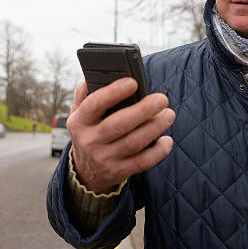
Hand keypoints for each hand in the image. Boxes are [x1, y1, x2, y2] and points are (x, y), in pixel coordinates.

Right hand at [68, 78, 174, 194]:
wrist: (87, 171)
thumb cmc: (89, 133)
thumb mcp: (78, 115)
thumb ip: (84, 95)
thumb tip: (92, 77)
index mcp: (80, 122)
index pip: (94, 104)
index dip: (113, 92)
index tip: (133, 83)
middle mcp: (90, 141)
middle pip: (119, 124)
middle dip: (143, 110)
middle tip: (161, 99)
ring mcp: (105, 158)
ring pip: (134, 142)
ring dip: (154, 127)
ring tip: (168, 114)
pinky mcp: (119, 171)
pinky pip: (143, 162)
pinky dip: (158, 151)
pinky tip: (167, 139)